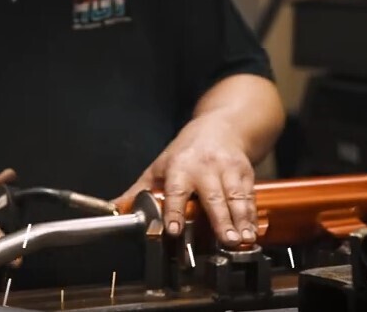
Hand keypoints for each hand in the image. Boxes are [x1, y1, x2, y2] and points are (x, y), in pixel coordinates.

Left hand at [114, 118, 256, 246]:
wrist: (221, 126)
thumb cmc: (186, 151)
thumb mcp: (160, 166)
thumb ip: (138, 190)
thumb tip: (113, 208)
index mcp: (179, 167)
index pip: (176, 191)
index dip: (174, 211)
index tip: (174, 229)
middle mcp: (205, 167)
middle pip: (212, 196)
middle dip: (220, 219)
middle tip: (225, 240)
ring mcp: (227, 169)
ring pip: (235, 197)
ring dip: (240, 220)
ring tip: (243, 239)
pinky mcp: (245, 173)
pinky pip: (248, 197)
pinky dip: (251, 216)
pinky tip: (252, 231)